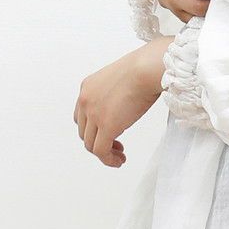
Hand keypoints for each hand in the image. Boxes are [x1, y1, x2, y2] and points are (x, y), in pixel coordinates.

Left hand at [73, 36, 173, 167]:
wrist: (146, 68)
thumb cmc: (143, 69)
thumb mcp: (120, 80)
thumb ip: (114, 95)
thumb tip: (122, 109)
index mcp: (87, 87)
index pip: (82, 115)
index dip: (93, 129)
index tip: (108, 133)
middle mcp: (85, 101)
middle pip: (85, 131)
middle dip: (99, 141)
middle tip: (115, 146)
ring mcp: (94, 114)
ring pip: (91, 144)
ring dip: (104, 153)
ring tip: (118, 156)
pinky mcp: (106, 126)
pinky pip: (101, 151)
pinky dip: (109, 160)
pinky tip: (119, 160)